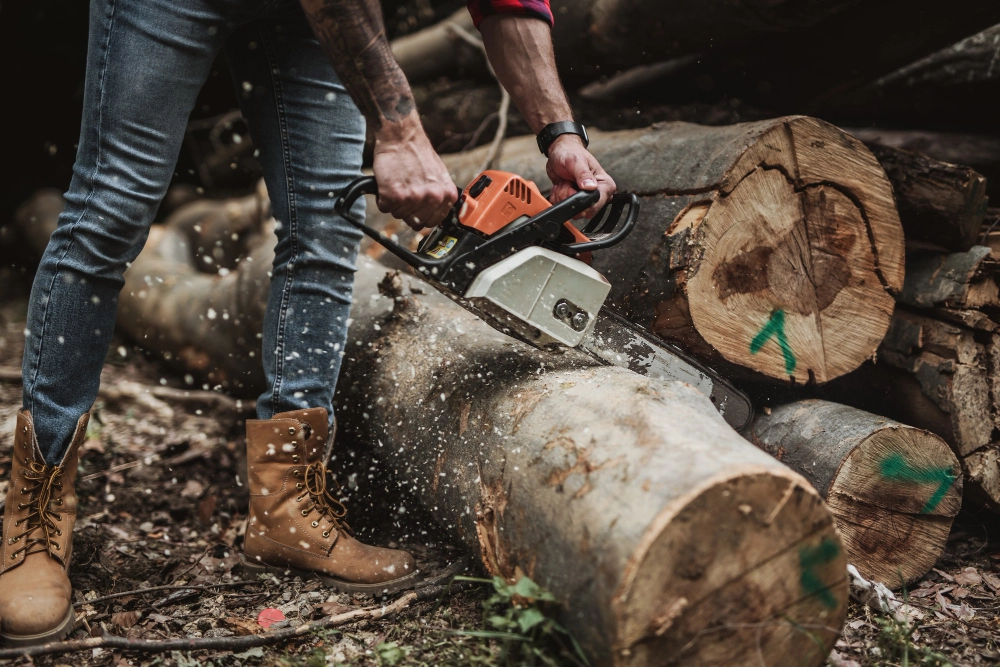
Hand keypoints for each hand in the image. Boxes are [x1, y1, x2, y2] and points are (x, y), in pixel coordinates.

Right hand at [372, 116, 457, 230]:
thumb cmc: (417, 152)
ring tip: (397, 183)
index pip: (432, 222)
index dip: (421, 215)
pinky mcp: (394, 195)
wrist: (401, 136)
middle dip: (407, 210)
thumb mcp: (439, 175)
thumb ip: (438, 196)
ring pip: (398, 214)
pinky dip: (382, 198)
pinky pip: (384, 207)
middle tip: (404, 192)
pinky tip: (388, 184)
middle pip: (414, 221)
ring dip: (394, 203)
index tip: (415, 209)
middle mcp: (432, 198)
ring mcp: (413, 198)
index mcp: (447, 195)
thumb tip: (432, 213)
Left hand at [545, 135, 615, 218]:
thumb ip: (583, 174)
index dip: (582, 202)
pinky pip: (563, 208)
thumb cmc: (571, 152)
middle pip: (583, 211)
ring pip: (571, 210)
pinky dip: (557, 198)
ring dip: (562, 196)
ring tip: (565, 181)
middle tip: (568, 182)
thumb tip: (591, 187)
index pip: (597, 203)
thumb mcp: (576, 161)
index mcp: (605, 184)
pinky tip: (561, 186)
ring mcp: (585, 198)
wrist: (559, 152)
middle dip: (569, 197)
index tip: (572, 190)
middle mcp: (597, 193)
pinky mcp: (574, 200)